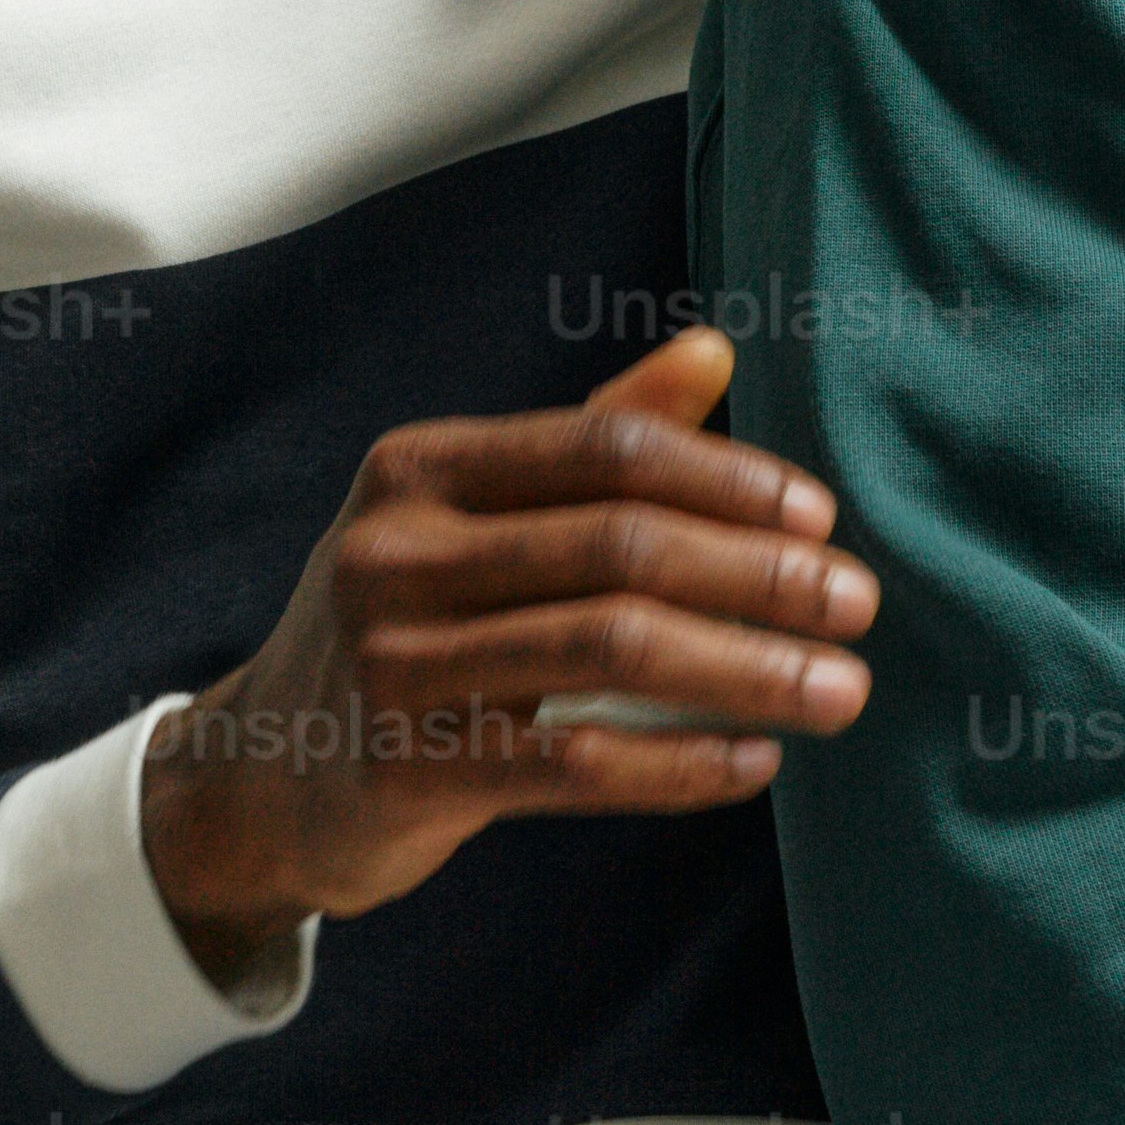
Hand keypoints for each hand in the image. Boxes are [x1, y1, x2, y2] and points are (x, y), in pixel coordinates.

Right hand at [138, 329, 874, 984]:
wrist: (267, 772)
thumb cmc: (406, 625)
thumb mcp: (469, 515)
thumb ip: (592, 438)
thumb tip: (715, 351)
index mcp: (420, 469)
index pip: (605, 449)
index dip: (727, 479)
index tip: (820, 519)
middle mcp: (395, 552)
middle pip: (621, 547)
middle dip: (760, 576)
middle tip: (857, 607)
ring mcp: (393, 663)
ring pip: (611, 650)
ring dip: (746, 670)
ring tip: (840, 690)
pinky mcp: (407, 770)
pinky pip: (578, 764)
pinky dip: (681, 762)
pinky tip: (756, 760)